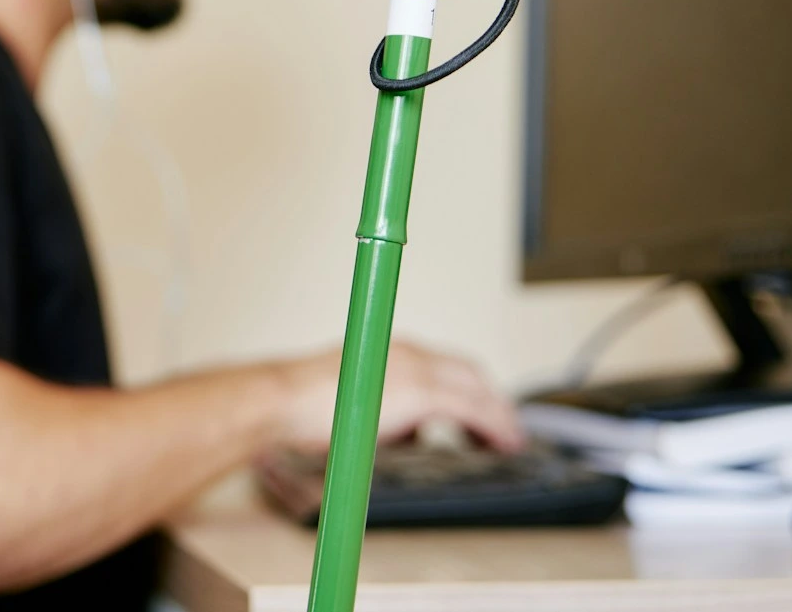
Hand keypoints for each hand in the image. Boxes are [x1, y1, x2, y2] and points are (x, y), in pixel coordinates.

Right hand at [272, 338, 524, 453]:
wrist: (283, 402)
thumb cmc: (303, 406)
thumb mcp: (354, 399)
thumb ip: (384, 408)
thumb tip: (403, 427)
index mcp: (390, 349)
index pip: (445, 364)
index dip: (471, 387)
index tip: (483, 410)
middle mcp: (408, 352)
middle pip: (469, 371)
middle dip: (492, 399)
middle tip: (504, 430)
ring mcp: (415, 370)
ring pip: (476, 388)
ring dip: (498, 414)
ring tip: (509, 440)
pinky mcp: (418, 393)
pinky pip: (471, 408)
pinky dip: (493, 424)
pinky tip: (503, 442)